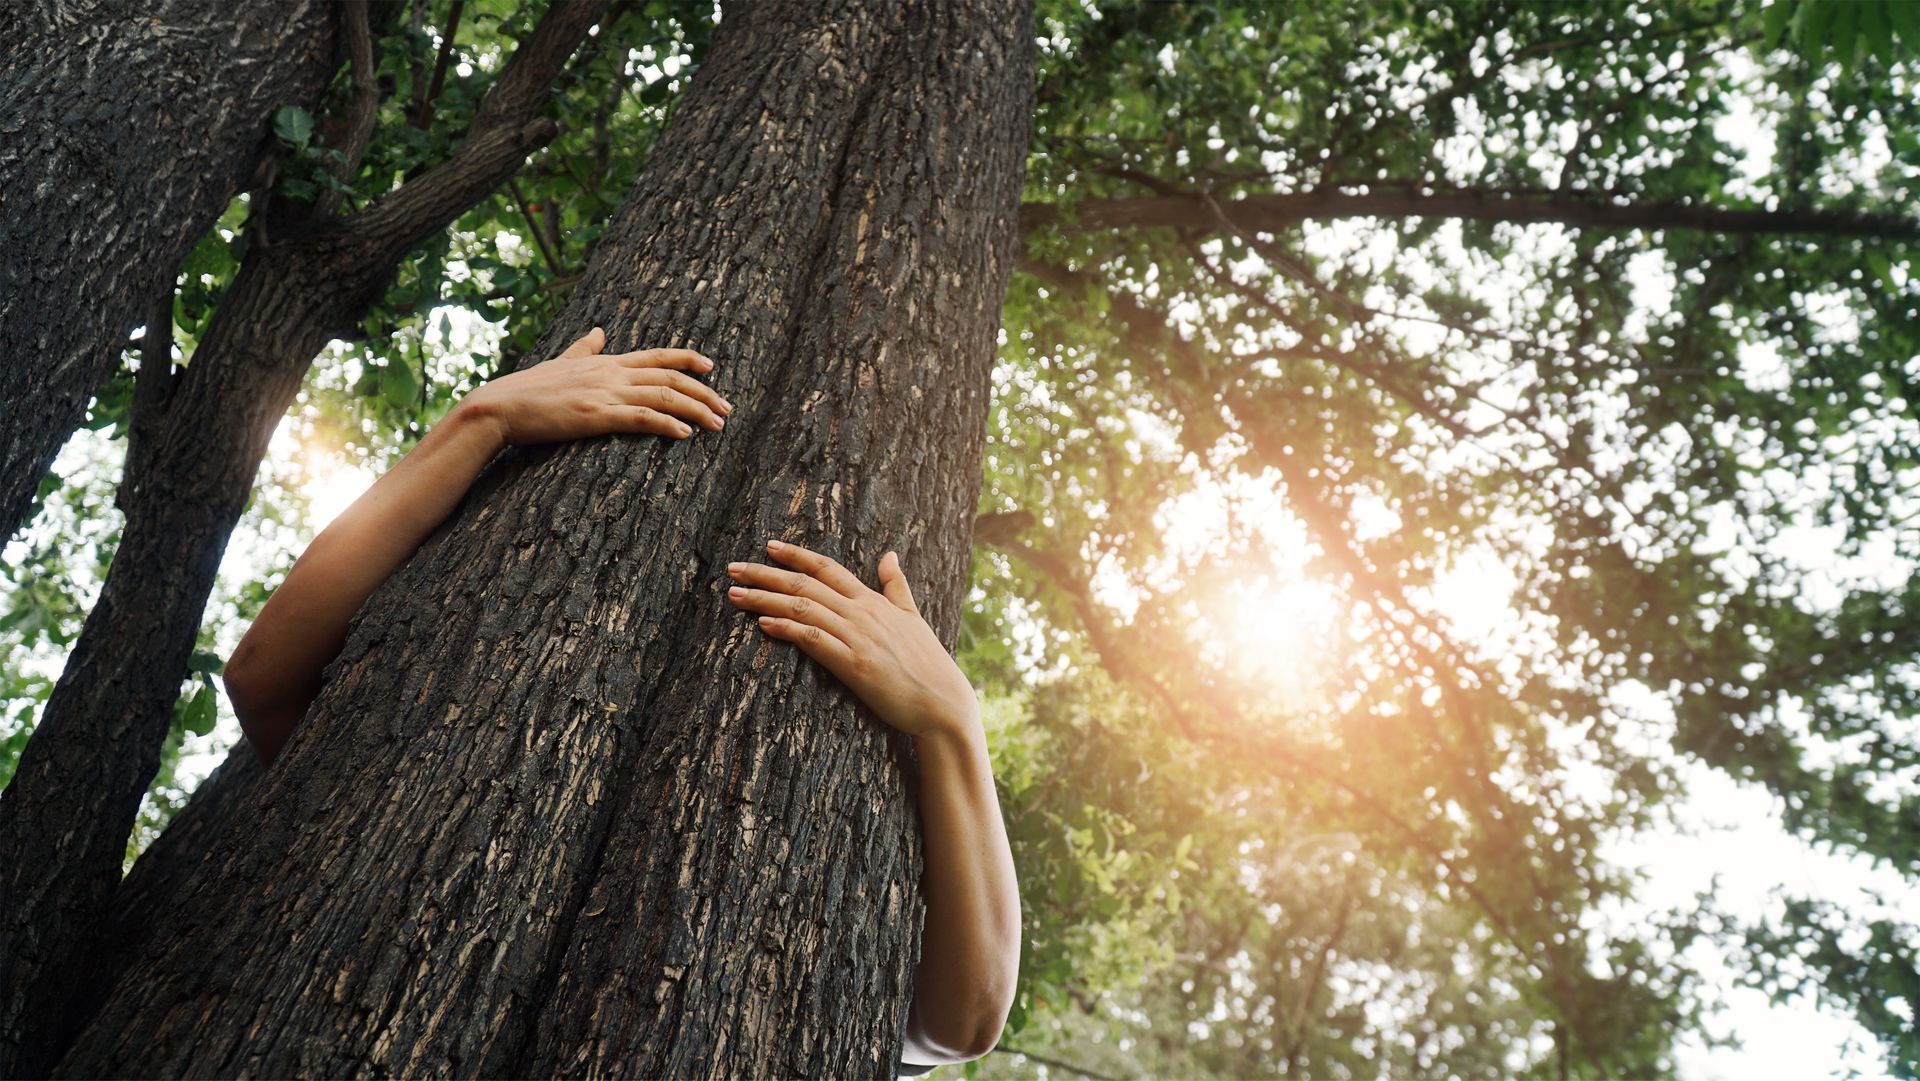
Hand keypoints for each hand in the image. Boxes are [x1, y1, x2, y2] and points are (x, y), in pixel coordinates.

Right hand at [456, 327, 731, 447]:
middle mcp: (610, 373)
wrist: (499, 407)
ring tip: (717, 426)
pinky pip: (640, 418)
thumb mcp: (560, 362)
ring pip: (663, 397)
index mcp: (605, 362)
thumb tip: (600, 331)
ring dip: (696, 410)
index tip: (713, 368)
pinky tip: (686, 434)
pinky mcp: (595, 416)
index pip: (658, 355)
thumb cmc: (526, 389)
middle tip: (727, 409)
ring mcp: (604, 393)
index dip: (689, 359)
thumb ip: (584, 348)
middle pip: (670, 377)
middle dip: (704, 393)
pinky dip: (667, 424)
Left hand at [726, 540, 978, 739]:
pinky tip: (764, 624)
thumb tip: (890, 555)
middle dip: (766, 574)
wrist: (943, 701)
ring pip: (803, 609)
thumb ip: (897, 586)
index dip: (797, 555)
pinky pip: (814, 641)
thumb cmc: (928, 663)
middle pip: (806, 584)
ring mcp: (857, 638)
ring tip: (735, 595)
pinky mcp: (854, 665)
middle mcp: (862, 613)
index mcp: (873, 601)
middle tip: (733, 569)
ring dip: (765, 600)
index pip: (828, 568)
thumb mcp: (913, 617)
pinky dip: (787, 629)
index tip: (768, 546)